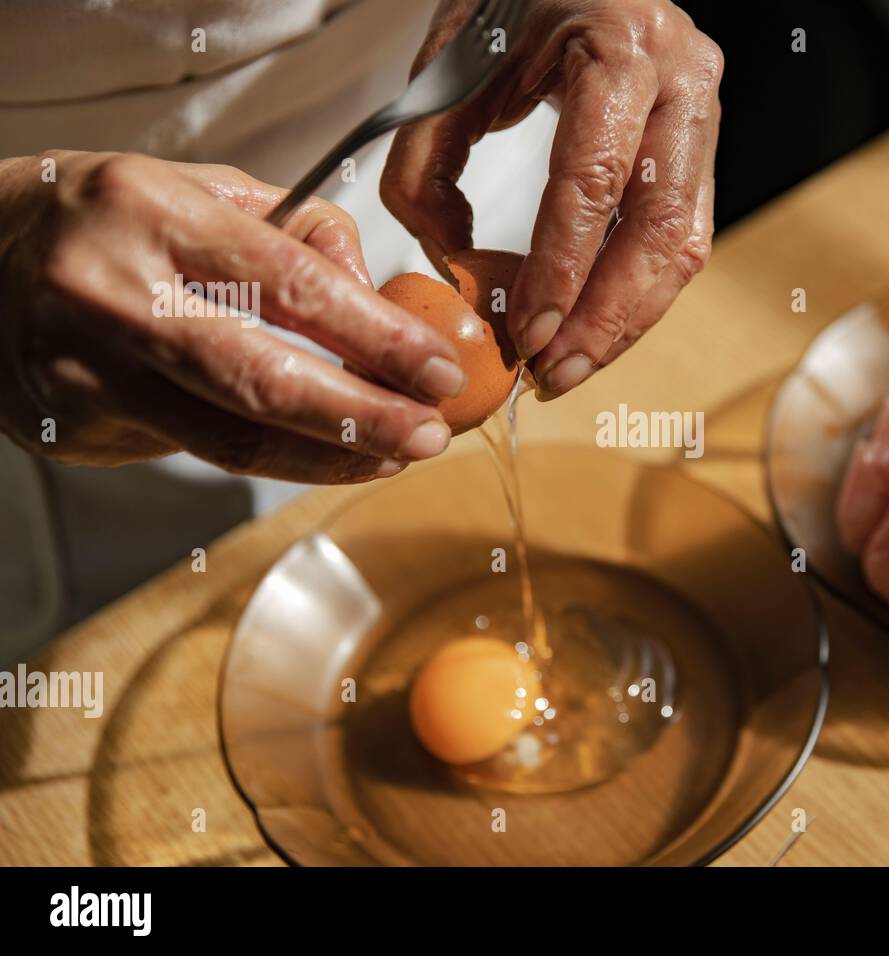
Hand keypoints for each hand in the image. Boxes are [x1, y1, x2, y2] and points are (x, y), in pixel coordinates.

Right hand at [0, 151, 465, 481]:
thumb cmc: (107, 219)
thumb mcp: (200, 188)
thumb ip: (300, 231)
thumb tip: (380, 297)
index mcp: (148, 211)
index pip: (290, 284)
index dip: (378, 337)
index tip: (438, 370)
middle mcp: (108, 292)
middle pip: (262, 380)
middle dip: (365, 418)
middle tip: (432, 436)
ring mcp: (82, 369)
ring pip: (231, 440)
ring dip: (328, 457)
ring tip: (393, 455)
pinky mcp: (74, 424)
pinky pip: (196, 450)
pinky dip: (271, 457)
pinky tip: (317, 451)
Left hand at [381, 0, 721, 398]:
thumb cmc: (508, 2)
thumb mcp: (451, 65)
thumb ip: (426, 164)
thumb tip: (454, 267)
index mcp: (621, 43)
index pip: (596, 178)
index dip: (562, 267)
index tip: (527, 332)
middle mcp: (682, 77)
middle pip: (659, 225)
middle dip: (605, 316)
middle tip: (552, 373)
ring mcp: (703, 111)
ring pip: (684, 244)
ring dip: (628, 320)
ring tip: (570, 368)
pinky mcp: (700, 146)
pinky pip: (683, 237)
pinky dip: (639, 294)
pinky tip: (596, 329)